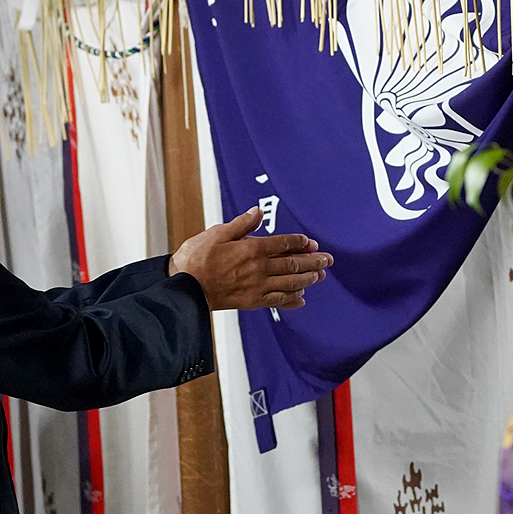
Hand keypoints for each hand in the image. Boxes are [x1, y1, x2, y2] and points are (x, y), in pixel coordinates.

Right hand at [168, 207, 333, 310]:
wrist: (184, 288)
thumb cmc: (196, 259)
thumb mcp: (217, 233)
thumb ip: (241, 224)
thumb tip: (258, 212)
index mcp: (251, 249)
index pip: (283, 243)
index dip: (299, 242)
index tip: (311, 243)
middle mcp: (259, 268)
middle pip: (292, 264)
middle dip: (313, 261)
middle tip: (328, 260)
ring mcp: (257, 287)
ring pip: (290, 283)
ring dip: (308, 279)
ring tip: (320, 276)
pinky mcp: (252, 301)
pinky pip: (277, 301)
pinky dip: (292, 300)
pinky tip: (301, 299)